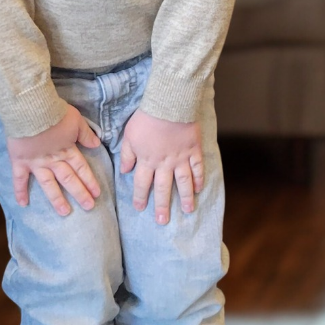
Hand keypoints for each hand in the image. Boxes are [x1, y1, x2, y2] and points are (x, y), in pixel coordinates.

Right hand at [6, 104, 101, 215]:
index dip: (89, 181)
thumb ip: (86, 134)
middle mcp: (53, 160)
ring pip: (48, 184)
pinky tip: (22, 204)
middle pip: (69, 179)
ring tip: (64, 212)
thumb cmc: (54, 111)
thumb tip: (96, 145)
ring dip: (56, 199)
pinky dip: (19, 191)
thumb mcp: (76, 120)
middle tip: (89, 207)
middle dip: (80, 193)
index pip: (81, 168)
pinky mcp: (20, 161)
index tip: (97, 193)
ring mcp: (36, 163)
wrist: (31, 108)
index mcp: (67, 150)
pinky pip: (19, 179)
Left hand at [119, 109, 203, 224]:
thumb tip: (124, 171)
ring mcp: (181, 158)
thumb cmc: (147, 118)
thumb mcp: (129, 135)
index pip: (141, 184)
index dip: (140, 197)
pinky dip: (199, 179)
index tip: (140, 208)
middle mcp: (164, 164)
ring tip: (188, 211)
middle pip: (162, 189)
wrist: (169, 104)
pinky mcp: (193, 149)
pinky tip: (199, 189)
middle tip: (162, 220)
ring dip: (185, 198)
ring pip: (183, 182)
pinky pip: (198, 167)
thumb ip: (127, 155)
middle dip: (162, 206)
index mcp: (147, 160)